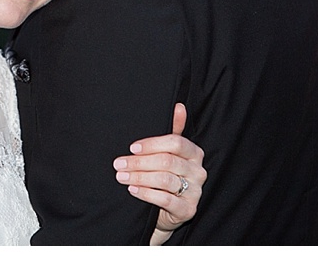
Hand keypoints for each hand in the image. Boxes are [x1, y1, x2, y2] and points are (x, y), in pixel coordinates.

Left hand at [112, 103, 205, 244]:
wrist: (166, 209)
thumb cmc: (166, 175)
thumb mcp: (169, 152)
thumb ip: (173, 130)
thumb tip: (179, 106)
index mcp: (194, 153)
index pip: (176, 142)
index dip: (152, 144)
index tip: (132, 147)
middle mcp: (198, 171)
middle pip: (167, 161)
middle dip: (139, 162)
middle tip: (119, 163)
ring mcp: (195, 191)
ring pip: (164, 180)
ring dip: (139, 177)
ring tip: (121, 176)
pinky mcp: (188, 210)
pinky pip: (165, 200)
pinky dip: (146, 193)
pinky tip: (132, 189)